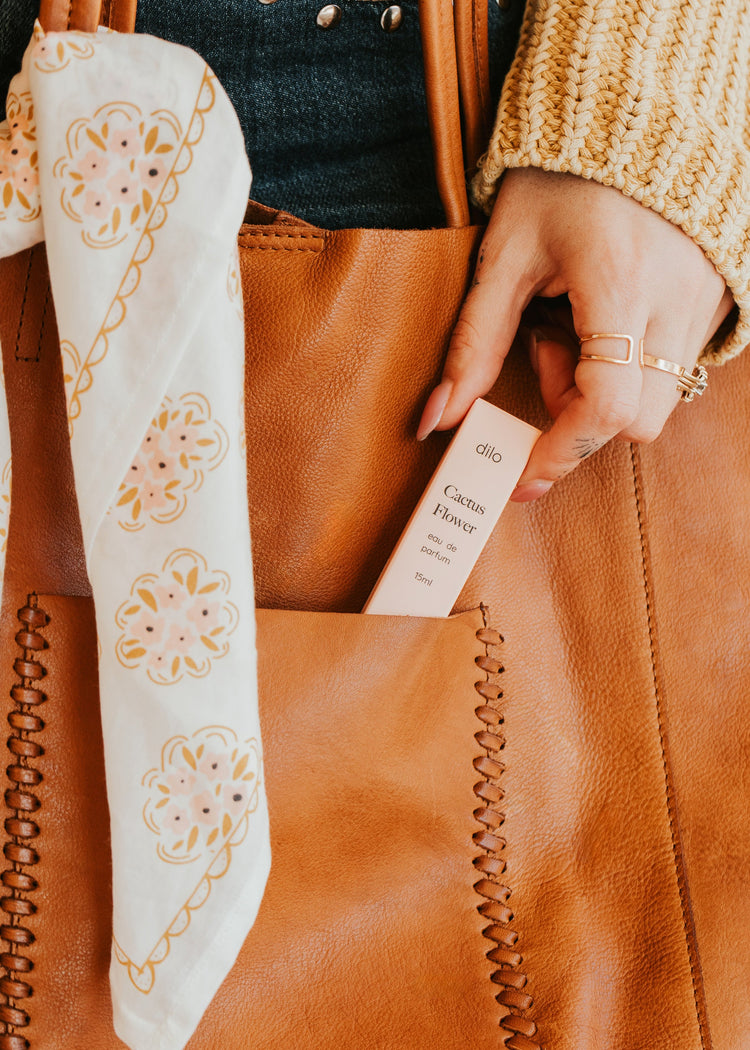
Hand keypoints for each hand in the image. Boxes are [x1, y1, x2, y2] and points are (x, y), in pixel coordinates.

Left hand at [416, 168, 734, 500]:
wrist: (629, 119)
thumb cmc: (558, 181)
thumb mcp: (503, 257)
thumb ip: (472, 344)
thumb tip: (440, 418)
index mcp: (618, 283)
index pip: (608, 406)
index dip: (562, 450)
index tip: (523, 468)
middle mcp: (675, 299)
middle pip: (639, 420)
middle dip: (581, 416)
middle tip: (545, 355)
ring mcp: (704, 300)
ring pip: (660, 400)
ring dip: (606, 391)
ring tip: (573, 327)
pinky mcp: (715, 300)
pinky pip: (676, 368)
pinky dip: (634, 368)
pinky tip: (606, 319)